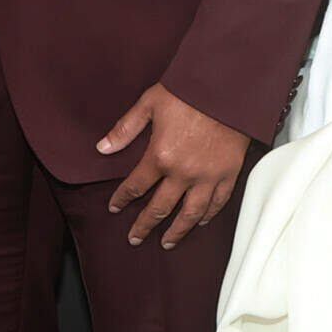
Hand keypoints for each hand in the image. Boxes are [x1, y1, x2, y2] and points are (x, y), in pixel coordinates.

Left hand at [96, 84, 251, 248]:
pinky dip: (208, 215)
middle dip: (144, 225)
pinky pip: (217, 202)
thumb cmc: (187, 92)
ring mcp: (207, 176)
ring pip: (190, 214)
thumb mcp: (149, 104)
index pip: (135, 186)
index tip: (115, 207)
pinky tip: (201, 222)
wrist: (227, 88)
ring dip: (177, 231)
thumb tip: (102, 148)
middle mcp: (183, 173)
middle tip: (135, 238)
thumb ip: (125, 129)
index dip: (122, 199)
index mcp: (160, 156)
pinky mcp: (228, 174)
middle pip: (160, 208)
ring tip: (167, 243)